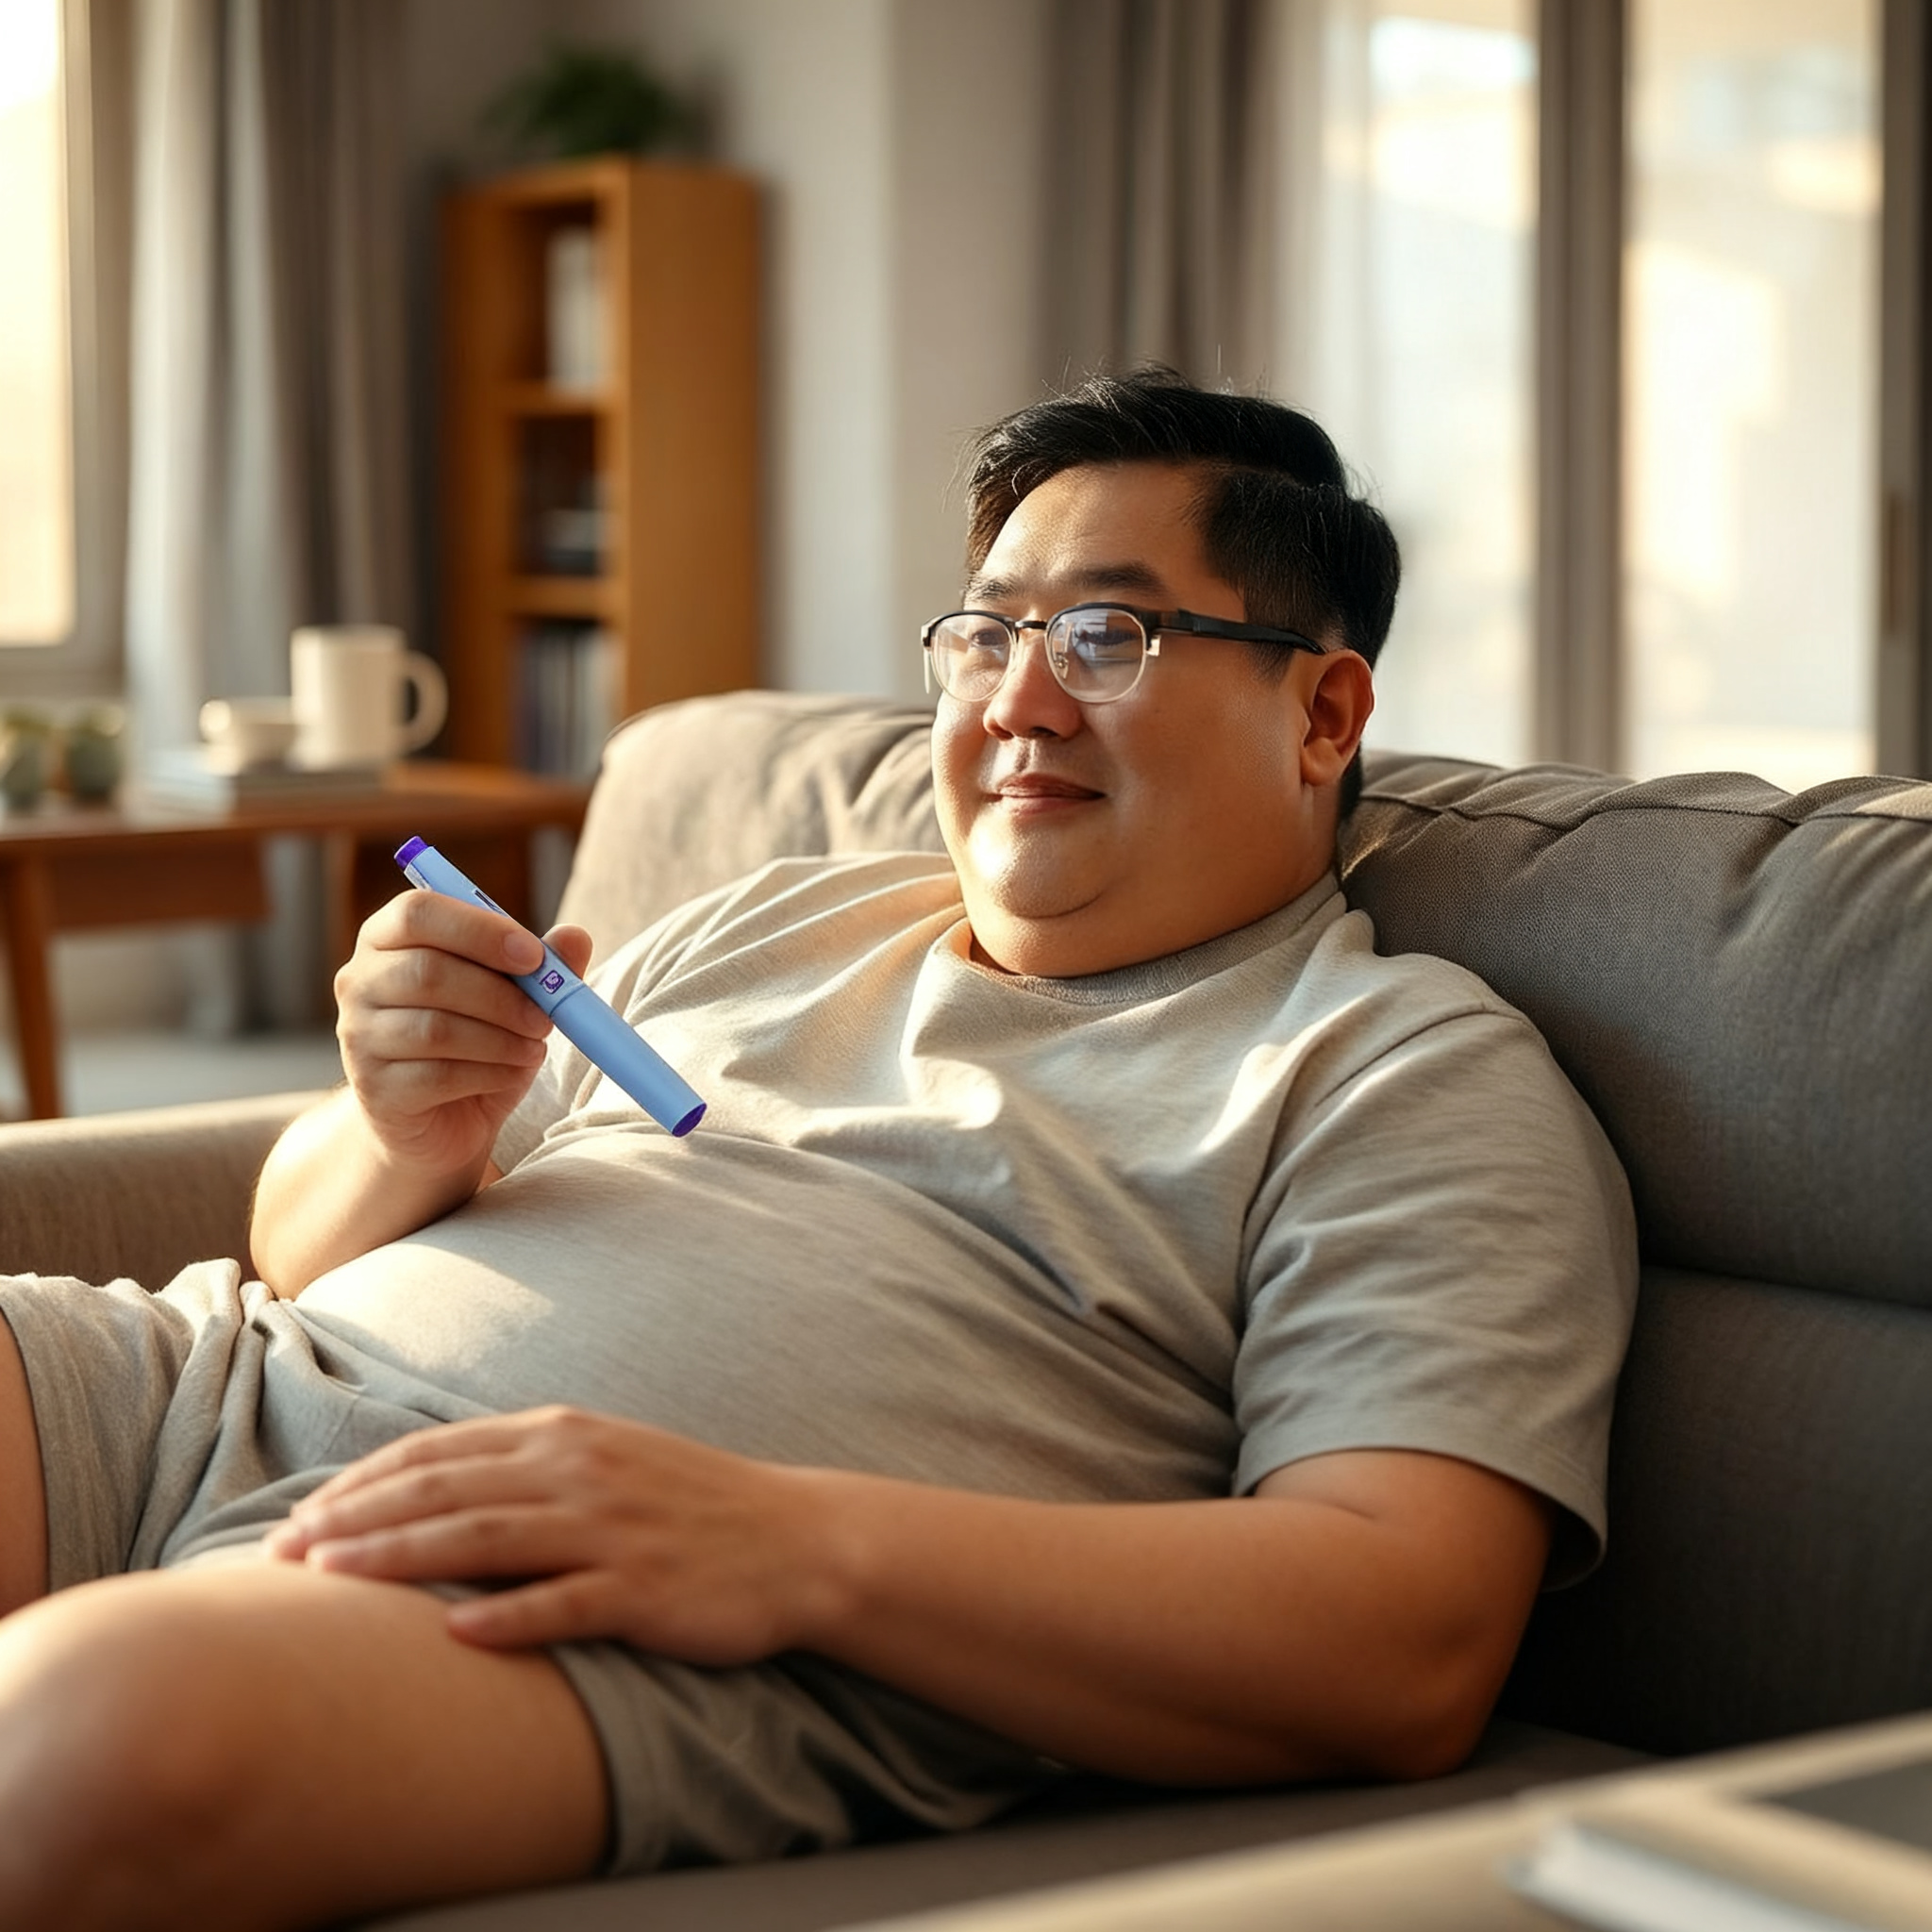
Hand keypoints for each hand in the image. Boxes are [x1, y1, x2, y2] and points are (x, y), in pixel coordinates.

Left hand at [264, 1409, 839, 1663]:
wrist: (794, 1539)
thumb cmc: (690, 1505)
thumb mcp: (606, 1459)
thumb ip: (527, 1464)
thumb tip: (434, 1483)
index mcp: (565, 1436)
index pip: (441, 1453)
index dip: (363, 1485)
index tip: (299, 1519)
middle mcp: (579, 1471)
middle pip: (445, 1491)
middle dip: (355, 1520)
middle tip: (282, 1554)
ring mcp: (612, 1529)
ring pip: (485, 1538)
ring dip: (400, 1558)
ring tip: (330, 1580)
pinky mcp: (643, 1587)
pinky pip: (564, 1603)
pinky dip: (506, 1617)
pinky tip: (453, 1635)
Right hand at [333, 892, 594, 1175]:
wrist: (439, 1122)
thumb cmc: (475, 1043)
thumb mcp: (514, 998)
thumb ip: (544, 965)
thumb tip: (575, 936)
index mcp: (387, 938)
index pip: (417, 912)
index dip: (479, 929)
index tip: (533, 955)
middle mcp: (359, 981)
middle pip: (428, 971)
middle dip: (501, 995)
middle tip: (546, 1016)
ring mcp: (359, 1037)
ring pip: (436, 1028)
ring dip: (501, 1038)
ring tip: (533, 1046)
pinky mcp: (375, 1089)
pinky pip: (439, 1075)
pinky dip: (491, 1073)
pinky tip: (512, 1073)